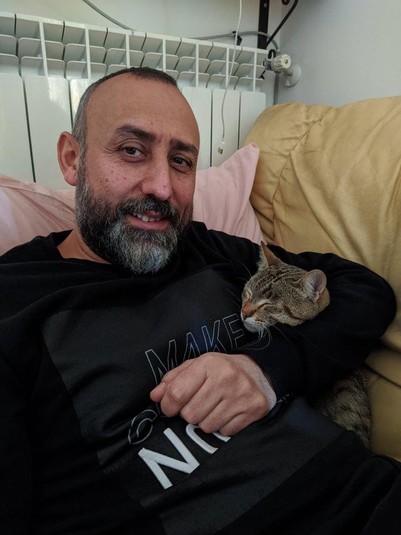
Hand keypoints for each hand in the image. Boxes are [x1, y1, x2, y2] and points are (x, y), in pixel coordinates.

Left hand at [150, 353, 276, 435]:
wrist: (258, 372)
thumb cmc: (220, 370)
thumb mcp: (196, 367)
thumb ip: (172, 380)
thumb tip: (155, 396)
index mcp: (208, 364)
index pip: (177, 393)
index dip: (168, 405)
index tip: (170, 407)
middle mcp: (226, 378)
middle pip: (190, 415)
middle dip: (189, 413)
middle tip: (199, 404)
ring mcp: (241, 395)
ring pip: (206, 427)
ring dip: (205, 421)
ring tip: (214, 407)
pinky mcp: (253, 410)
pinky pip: (225, 432)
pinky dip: (222, 427)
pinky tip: (227, 413)